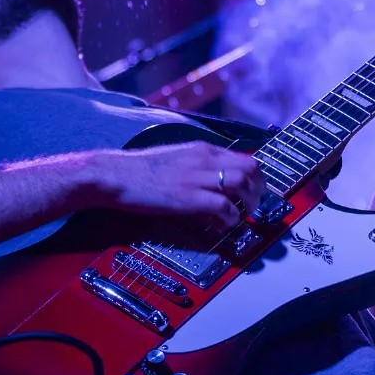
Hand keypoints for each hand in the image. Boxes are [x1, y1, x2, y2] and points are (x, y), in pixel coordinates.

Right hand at [98, 142, 265, 228]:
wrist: (116, 175)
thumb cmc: (140, 171)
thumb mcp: (176, 159)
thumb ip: (197, 167)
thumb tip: (213, 185)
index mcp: (202, 149)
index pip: (244, 157)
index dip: (256, 178)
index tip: (254, 193)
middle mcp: (204, 159)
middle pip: (250, 168)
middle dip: (258, 190)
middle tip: (253, 206)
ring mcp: (196, 177)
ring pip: (241, 184)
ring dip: (247, 203)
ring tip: (242, 215)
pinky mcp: (188, 197)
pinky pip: (223, 206)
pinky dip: (230, 218)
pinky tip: (225, 224)